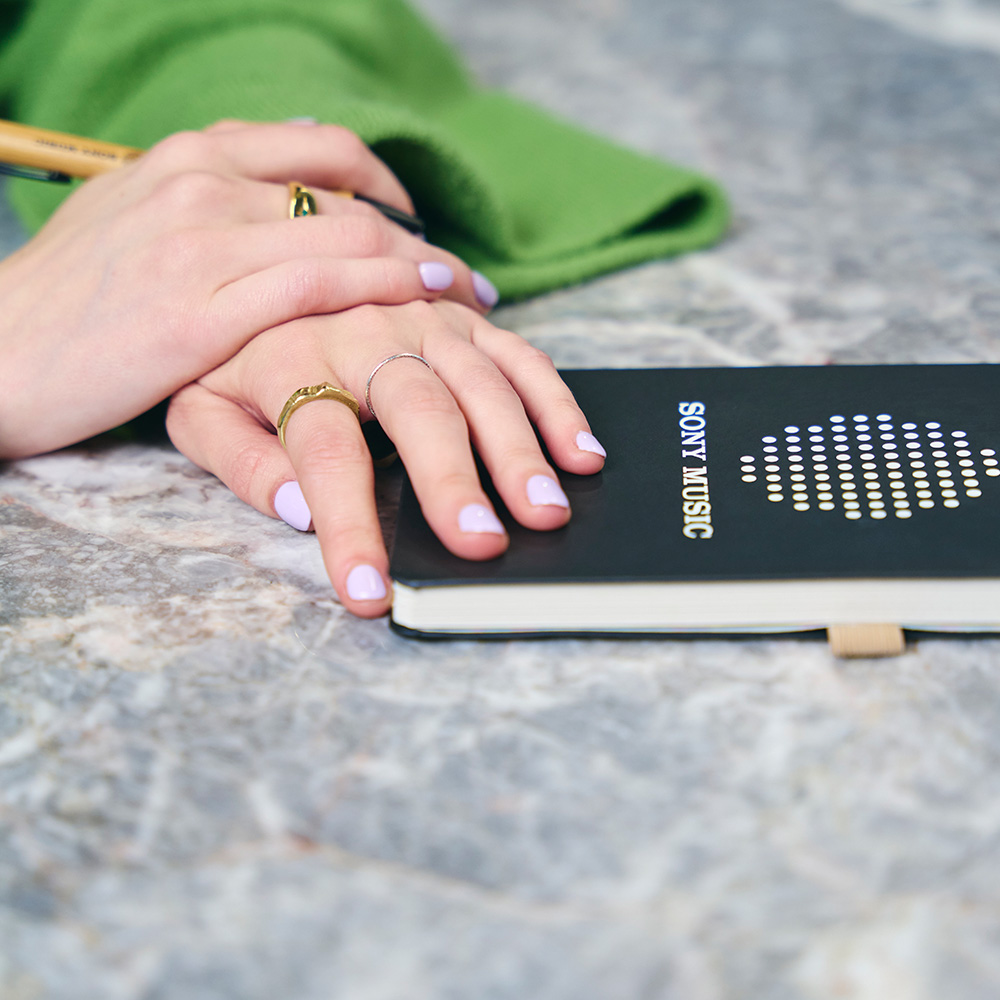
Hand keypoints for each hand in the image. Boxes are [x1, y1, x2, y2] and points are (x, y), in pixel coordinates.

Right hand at [0, 120, 495, 457]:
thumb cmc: (67, 298)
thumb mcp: (132, 216)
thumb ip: (204, 195)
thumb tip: (279, 183)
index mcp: (188, 157)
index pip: (320, 150)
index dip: (387, 185)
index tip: (421, 223)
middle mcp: (202, 183)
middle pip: (349, 191)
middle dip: (421, 233)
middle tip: (462, 272)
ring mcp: (202, 241)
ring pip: (348, 234)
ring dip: (422, 265)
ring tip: (463, 295)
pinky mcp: (202, 309)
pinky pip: (320, 285)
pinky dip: (386, 289)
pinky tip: (426, 305)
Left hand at [165, 300, 606, 617]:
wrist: (263, 276)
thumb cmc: (234, 361)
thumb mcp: (200, 408)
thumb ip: (238, 458)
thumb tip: (296, 511)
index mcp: (290, 360)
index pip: (323, 453)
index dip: (348, 525)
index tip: (369, 593)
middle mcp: (364, 332)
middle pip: (417, 408)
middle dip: (451, 479)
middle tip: (481, 545)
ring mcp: (421, 319)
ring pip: (480, 381)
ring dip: (519, 448)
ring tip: (547, 510)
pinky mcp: (463, 319)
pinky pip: (520, 356)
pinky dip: (556, 404)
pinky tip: (581, 454)